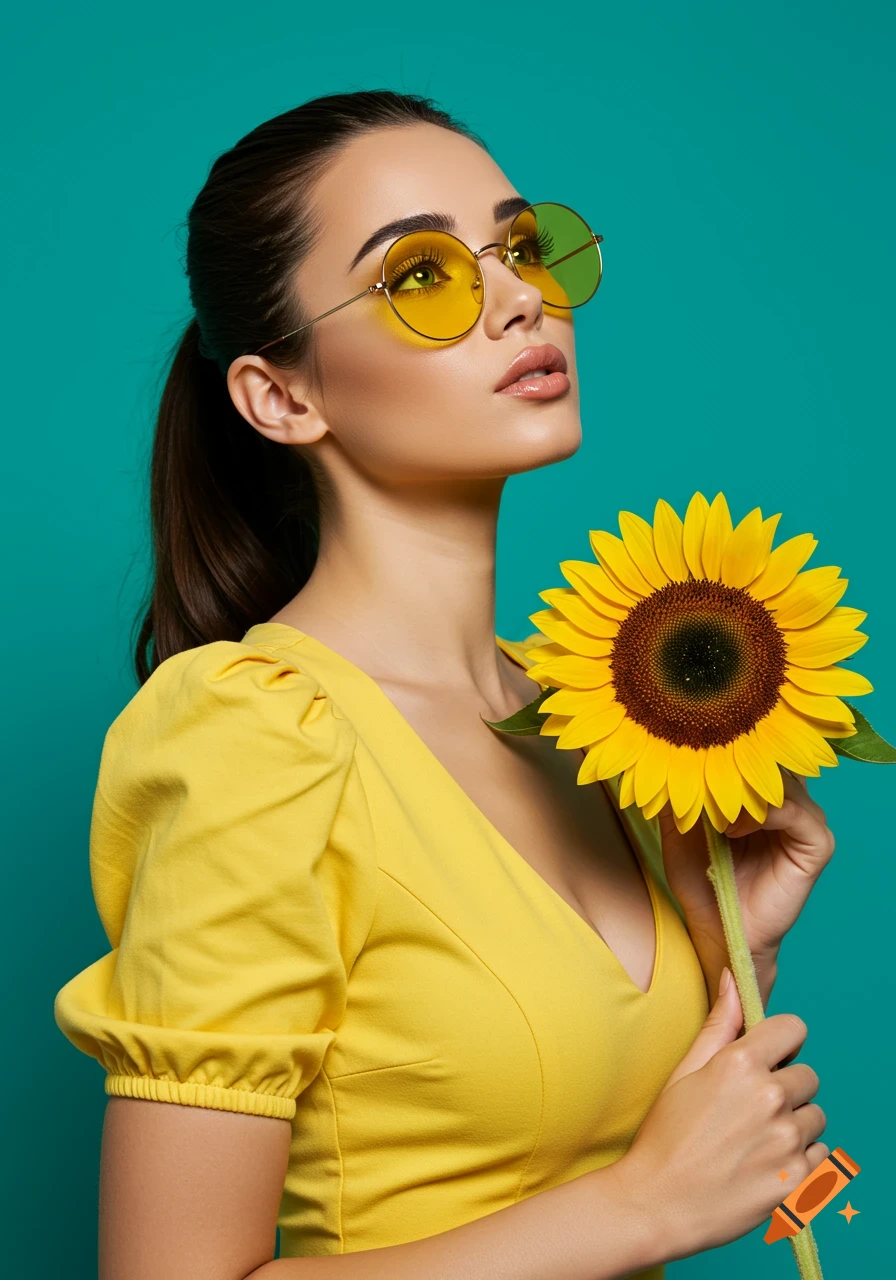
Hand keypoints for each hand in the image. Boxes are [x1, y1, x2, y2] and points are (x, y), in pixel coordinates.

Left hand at [657, 769, 835, 973]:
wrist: (716, 929)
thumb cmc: (701, 879)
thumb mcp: (678, 828)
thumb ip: (675, 792)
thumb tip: (655, 756)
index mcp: (762, 794)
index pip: (756, 754)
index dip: (726, 750)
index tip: (692, 753)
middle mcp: (790, 803)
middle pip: (774, 763)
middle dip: (737, 765)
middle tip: (703, 772)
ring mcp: (807, 823)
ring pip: (785, 784)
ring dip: (746, 790)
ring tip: (715, 812)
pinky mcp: (817, 847)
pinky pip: (799, 815)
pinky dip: (765, 815)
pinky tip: (733, 829)